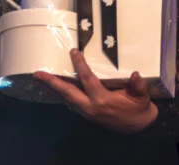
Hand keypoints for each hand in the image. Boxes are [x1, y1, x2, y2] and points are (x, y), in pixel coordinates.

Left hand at [33, 48, 157, 132]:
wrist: (139, 126)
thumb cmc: (139, 108)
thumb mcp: (141, 97)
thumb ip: (138, 86)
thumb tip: (136, 75)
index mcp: (103, 100)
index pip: (87, 80)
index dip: (80, 65)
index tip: (73, 52)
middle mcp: (90, 107)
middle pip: (67, 93)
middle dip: (51, 83)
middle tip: (37, 74)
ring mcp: (86, 112)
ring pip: (65, 99)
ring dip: (51, 89)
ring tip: (37, 79)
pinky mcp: (85, 114)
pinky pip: (70, 102)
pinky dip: (59, 95)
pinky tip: (50, 88)